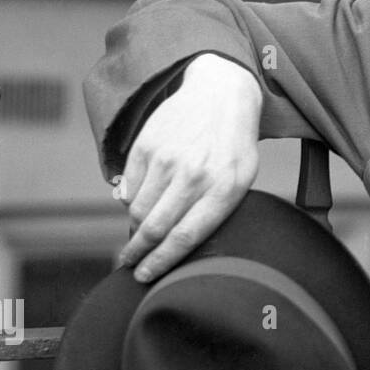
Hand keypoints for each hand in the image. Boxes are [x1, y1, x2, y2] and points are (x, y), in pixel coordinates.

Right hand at [117, 53, 262, 282]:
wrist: (221, 93)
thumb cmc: (233, 146)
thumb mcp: (241, 178)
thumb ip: (213, 210)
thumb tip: (167, 236)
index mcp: (224, 188)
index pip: (186, 237)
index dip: (162, 262)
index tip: (145, 277)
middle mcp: (195, 175)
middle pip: (156, 228)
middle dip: (138, 253)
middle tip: (129, 265)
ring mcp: (168, 159)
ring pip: (138, 210)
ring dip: (134, 228)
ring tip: (139, 234)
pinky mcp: (147, 145)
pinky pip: (130, 186)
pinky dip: (131, 200)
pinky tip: (141, 199)